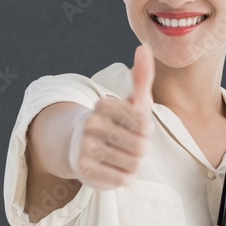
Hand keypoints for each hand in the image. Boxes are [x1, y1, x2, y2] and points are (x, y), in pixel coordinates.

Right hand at [67, 44, 153, 189]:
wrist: (79, 147)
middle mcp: (90, 124)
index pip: (144, 123)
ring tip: (122, 158)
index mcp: (102, 105)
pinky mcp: (83, 169)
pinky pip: (122, 178)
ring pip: (133, 163)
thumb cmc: (116, 123)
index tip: (134, 128)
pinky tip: (116, 169)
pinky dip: (125, 177)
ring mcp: (84, 147)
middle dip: (141, 149)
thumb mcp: (131, 101)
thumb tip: (144, 47)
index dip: (145, 130)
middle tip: (129, 146)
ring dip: (134, 164)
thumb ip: (142, 76)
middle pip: (140, 145)